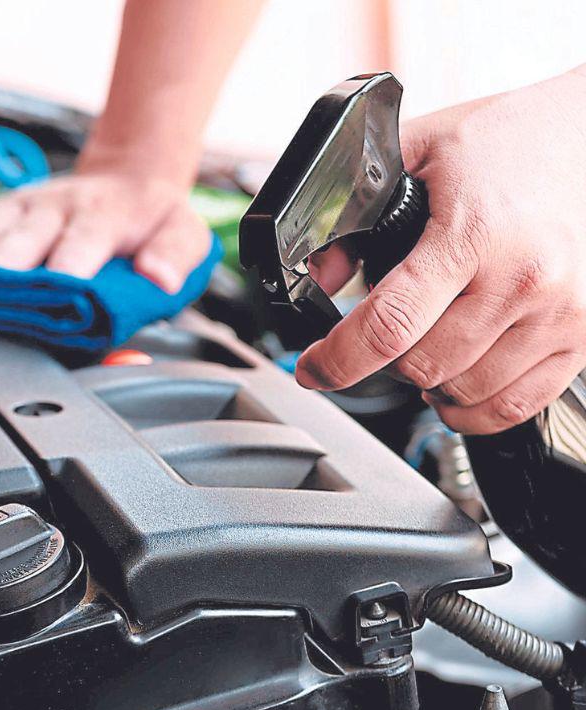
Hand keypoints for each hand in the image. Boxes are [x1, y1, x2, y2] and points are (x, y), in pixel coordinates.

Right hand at [0, 170, 212, 293]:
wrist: (127, 176)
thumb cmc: (150, 218)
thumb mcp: (184, 235)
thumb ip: (174, 257)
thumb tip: (158, 277)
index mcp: (100, 217)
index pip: (83, 241)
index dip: (68, 264)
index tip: (54, 286)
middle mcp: (53, 210)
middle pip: (21, 239)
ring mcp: (18, 208)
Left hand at [297, 68, 585, 433]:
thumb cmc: (513, 139)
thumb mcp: (421, 149)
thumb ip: (360, 207)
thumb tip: (322, 274)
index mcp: (473, 234)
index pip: (390, 324)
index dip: (339, 359)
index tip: (312, 369)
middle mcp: (522, 279)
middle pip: (423, 365)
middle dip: (385, 360)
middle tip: (381, 337)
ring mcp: (560, 312)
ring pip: (465, 392)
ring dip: (430, 383)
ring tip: (422, 350)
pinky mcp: (584, 335)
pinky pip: (516, 405)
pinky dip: (475, 409)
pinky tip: (457, 384)